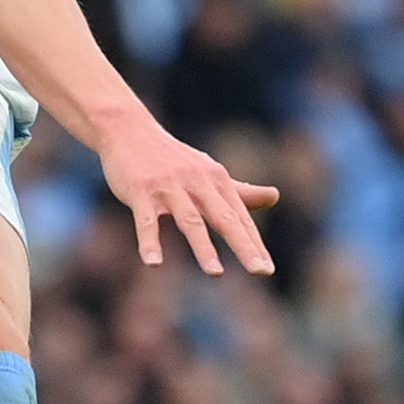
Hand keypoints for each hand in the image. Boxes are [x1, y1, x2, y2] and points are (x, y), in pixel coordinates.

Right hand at [92, 112, 279, 278]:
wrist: (128, 129)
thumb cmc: (172, 158)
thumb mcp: (208, 172)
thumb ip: (240, 190)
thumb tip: (275, 196)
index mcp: (216, 179)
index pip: (239, 217)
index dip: (254, 244)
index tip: (267, 269)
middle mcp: (197, 182)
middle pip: (224, 218)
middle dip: (243, 246)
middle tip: (259, 272)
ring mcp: (168, 187)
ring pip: (190, 220)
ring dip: (204, 248)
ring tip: (216, 274)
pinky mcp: (141, 191)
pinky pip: (146, 221)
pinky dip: (150, 242)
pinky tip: (154, 264)